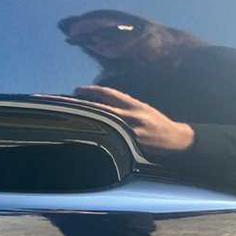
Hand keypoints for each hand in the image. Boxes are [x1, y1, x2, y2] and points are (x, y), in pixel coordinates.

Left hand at [41, 86, 194, 152]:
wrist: (175, 140)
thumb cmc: (155, 123)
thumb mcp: (141, 108)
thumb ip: (122, 105)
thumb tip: (96, 101)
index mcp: (133, 105)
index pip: (108, 94)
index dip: (91, 91)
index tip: (76, 89)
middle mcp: (131, 116)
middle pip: (99, 108)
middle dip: (79, 105)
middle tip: (60, 101)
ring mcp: (130, 132)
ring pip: (102, 123)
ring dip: (84, 120)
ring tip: (66, 116)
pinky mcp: (130, 146)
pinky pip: (109, 140)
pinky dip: (96, 136)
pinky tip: (83, 134)